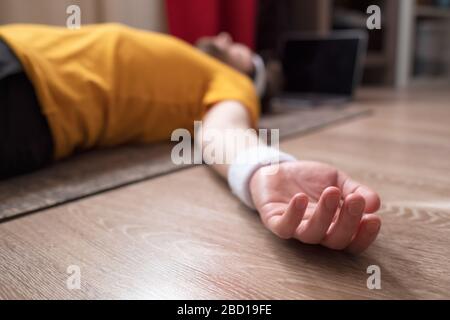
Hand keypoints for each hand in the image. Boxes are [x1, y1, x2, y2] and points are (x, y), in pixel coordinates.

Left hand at [249, 161, 380, 253]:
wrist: (276, 169)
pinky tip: (301, 198)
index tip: (374, 219)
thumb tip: (374, 203)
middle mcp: (317, 231)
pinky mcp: (275, 221)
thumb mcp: (337, 180)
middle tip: (355, 200)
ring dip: (324, 216)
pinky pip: (284, 226)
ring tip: (331, 192)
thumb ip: (356, 190)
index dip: (364, 235)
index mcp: (335, 225)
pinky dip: (293, 215)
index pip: (353, 240)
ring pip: (312, 234)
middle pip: (335, 240)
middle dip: (348, 222)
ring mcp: (296, 228)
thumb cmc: (309, 180)